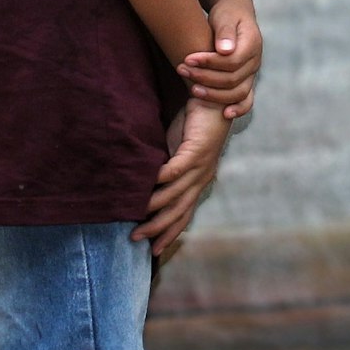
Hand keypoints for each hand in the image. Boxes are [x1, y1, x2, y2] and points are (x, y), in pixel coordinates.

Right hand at [131, 99, 229, 258]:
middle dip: (158, 228)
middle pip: (179, 212)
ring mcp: (201, 167)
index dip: (170, 233)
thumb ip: (164, 169)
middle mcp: (202, 179)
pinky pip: (176, 171)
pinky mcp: (196, 152)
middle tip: (137, 239)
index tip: (154, 250)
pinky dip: (161, 180)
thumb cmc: (193, 124)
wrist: (213, 98)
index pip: (184, 215)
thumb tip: (143, 182)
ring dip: (155, 207)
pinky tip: (147, 185)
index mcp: (199, 182)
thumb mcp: (176, 152)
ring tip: (136, 214)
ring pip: (176, 195)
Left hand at [178, 0, 262, 119]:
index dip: (209, 62)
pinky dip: (238, 108)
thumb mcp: (225, 17)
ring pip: (238, 92)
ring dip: (213, 94)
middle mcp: (255, 61)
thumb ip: (225, 32)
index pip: (231, 61)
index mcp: (252, 44)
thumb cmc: (227, 14)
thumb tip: (225, 50)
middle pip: (232, 79)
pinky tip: (225, 114)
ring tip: (191, 89)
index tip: (187, 58)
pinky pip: (247, 100)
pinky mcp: (246, 81)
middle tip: (182, 70)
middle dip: (205, 77)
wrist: (235, 16)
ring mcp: (252, 73)